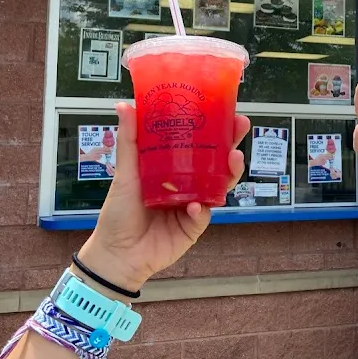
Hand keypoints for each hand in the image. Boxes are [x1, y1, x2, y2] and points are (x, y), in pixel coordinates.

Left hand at [78, 103, 249, 291]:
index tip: (227, 110)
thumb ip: (129, 140)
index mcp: (173, 168)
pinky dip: (201, 209)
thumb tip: (124, 105)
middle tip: (241, 126)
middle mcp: (187, 184)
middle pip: (217, 162)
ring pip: (219, 186)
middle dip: (232, 143)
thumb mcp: (125, 172)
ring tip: (233, 160)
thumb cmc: (119, 212)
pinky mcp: (194, 227)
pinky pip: (203, 215)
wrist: (116, 253)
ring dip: (229, 172)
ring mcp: (193, 205)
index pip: (199, 144)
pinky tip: (195, 206)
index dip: (215, 127)